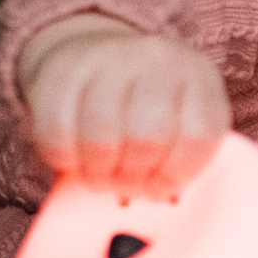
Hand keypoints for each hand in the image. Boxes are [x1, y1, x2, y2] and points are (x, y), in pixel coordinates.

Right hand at [16, 15, 228, 192]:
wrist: (90, 52)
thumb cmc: (142, 106)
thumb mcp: (177, 123)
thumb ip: (180, 161)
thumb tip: (165, 204)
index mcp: (199, 78)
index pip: (198, 136)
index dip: (176, 176)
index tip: (159, 189)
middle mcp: (159, 59)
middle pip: (148, 136)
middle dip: (132, 177)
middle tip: (124, 188)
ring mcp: (111, 58)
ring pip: (101, 135)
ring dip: (97, 172)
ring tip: (99, 178)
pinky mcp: (64, 68)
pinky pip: (58, 130)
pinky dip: (63, 158)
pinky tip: (72, 158)